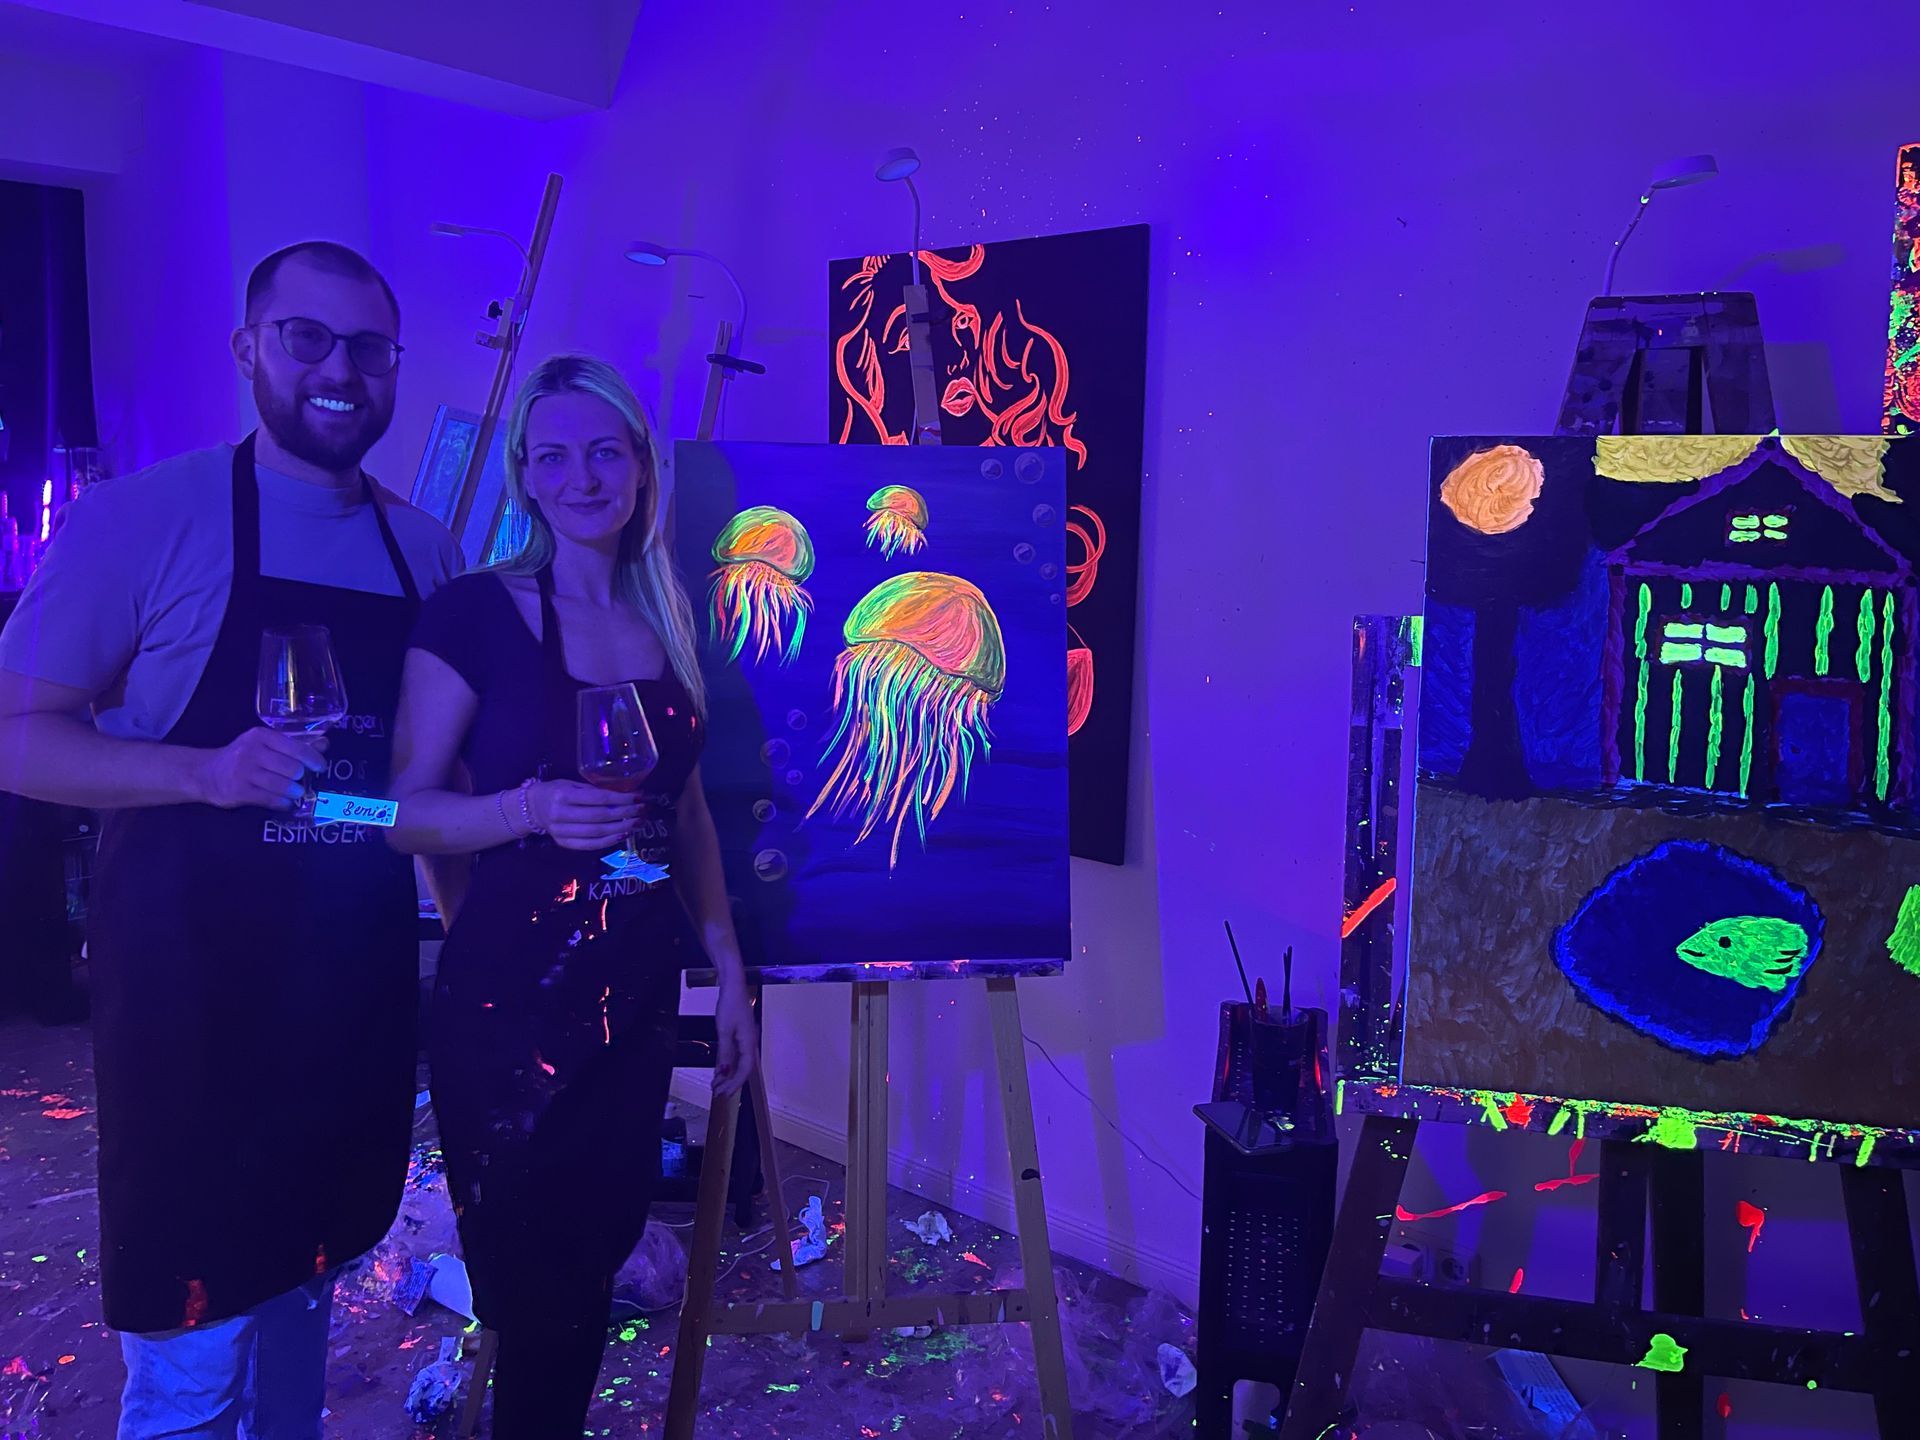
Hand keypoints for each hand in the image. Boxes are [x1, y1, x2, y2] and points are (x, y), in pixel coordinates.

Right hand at [196, 728, 327, 809]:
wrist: (205, 773)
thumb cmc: (242, 757)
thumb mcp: (265, 745)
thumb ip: (294, 745)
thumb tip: (324, 744)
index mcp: (261, 736)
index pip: (297, 748)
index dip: (314, 760)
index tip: (321, 768)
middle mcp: (252, 751)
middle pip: (292, 768)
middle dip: (301, 778)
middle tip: (300, 781)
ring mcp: (244, 772)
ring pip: (283, 785)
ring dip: (294, 792)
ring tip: (295, 793)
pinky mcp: (240, 791)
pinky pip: (271, 799)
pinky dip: (283, 803)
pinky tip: (285, 802)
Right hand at [527, 779, 641, 850]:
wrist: (532, 808)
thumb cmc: (556, 791)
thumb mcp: (571, 784)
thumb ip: (593, 790)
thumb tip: (624, 794)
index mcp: (563, 795)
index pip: (599, 799)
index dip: (621, 799)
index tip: (639, 796)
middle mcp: (561, 814)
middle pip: (600, 817)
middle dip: (626, 814)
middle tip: (643, 810)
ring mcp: (561, 832)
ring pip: (597, 833)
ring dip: (622, 828)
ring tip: (638, 823)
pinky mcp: (564, 844)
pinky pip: (590, 845)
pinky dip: (609, 841)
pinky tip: (623, 834)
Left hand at [713, 982, 758, 1096]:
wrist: (733, 987)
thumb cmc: (730, 1005)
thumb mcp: (724, 1030)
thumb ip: (725, 1052)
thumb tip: (725, 1071)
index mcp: (749, 1043)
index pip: (745, 1069)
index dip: (736, 1083)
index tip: (724, 1093)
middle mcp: (750, 1043)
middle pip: (743, 1068)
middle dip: (730, 1082)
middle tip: (717, 1093)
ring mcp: (746, 1039)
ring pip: (739, 1062)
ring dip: (728, 1075)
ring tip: (715, 1084)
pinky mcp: (741, 1035)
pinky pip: (736, 1055)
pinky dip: (728, 1064)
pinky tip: (719, 1070)